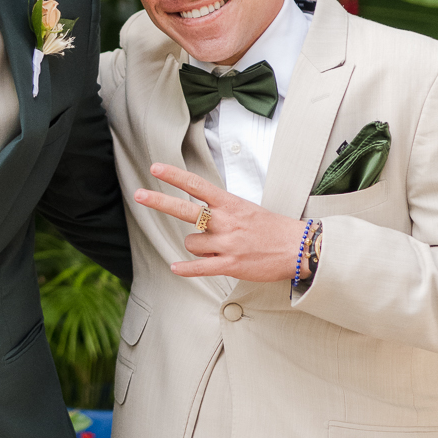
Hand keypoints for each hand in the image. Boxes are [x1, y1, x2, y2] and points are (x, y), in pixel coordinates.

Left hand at [134, 163, 305, 283]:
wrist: (298, 248)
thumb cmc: (272, 228)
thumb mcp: (246, 209)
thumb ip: (221, 210)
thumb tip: (198, 216)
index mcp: (230, 204)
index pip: (197, 186)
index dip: (175, 176)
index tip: (155, 168)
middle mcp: (225, 221)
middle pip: (185, 209)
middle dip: (159, 201)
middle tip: (138, 194)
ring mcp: (227, 243)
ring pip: (191, 243)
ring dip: (198, 248)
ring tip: (218, 249)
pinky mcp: (231, 264)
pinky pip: (200, 267)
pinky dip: (186, 269)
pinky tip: (175, 267)